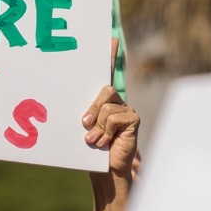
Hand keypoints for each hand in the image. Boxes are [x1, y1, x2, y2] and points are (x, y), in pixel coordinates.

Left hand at [82, 38, 139, 178]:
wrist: (106, 171)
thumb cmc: (91, 151)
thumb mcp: (83, 129)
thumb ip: (83, 115)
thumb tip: (77, 112)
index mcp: (103, 102)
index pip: (107, 75)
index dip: (110, 57)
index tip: (110, 39)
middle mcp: (117, 102)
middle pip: (104, 90)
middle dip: (91, 108)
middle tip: (83, 125)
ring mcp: (126, 110)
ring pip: (107, 106)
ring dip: (97, 126)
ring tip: (94, 140)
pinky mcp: (133, 119)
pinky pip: (114, 117)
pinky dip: (105, 131)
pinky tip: (105, 142)